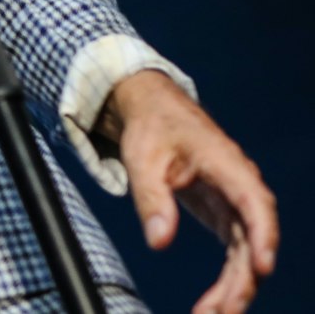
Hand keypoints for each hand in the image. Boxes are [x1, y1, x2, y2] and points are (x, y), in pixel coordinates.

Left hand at [104, 71, 278, 313]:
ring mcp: (237, 205)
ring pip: (247, 253)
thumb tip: (159, 241)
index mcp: (228, 166)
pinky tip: (214, 304)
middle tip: (224, 310)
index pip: (255, 203)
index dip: (263, 236)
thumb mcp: (142, 159)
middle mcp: (242, 188)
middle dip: (244, 278)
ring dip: (235, 287)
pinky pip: (235, 254)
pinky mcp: (226, 217)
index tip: (263, 266)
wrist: (155, 111)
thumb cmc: (153, 130)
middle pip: (254, 239)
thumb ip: (151, 199)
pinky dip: (228, 280)